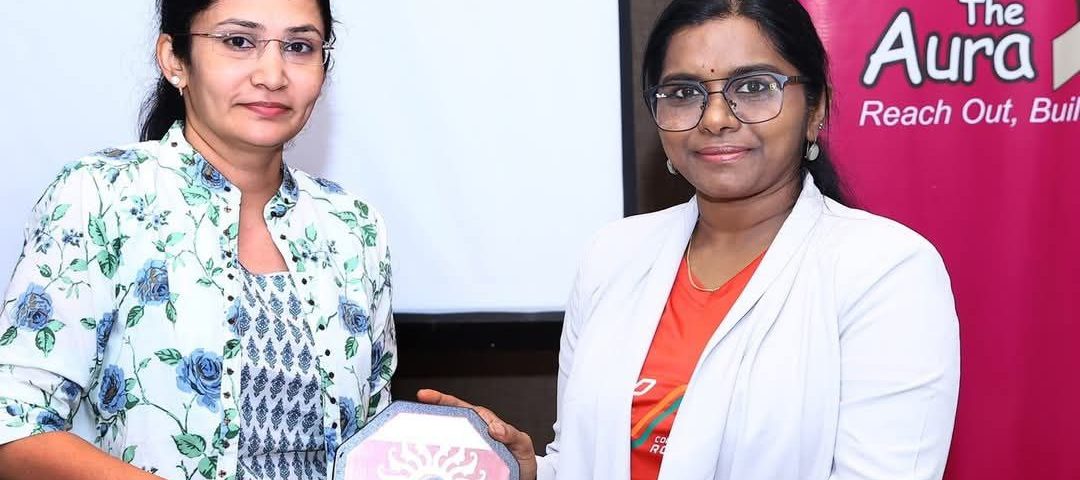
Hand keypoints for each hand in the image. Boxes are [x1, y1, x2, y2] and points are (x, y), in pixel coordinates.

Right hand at [416, 389, 537, 479]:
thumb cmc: (521, 459)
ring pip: (445, 441)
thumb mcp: (522, 444)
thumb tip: (495, 427)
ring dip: (431, 441)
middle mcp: (472, 435)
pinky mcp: (464, 465)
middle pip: (446, 423)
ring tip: (417, 441)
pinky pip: (449, 461)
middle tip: (413, 418)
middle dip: (428, 418)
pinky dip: (439, 461)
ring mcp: (467, 450)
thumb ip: (512, 434)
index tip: (425, 395)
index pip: (459, 406)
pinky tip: (430, 462)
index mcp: (484, 423)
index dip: (441, 399)